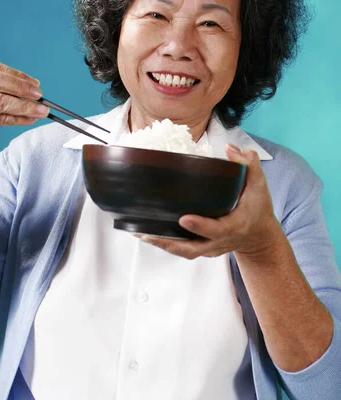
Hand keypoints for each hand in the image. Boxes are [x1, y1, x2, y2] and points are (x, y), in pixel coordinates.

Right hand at [0, 62, 48, 159]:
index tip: (35, 84)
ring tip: (41, 110)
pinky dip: (18, 119)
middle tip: (39, 95)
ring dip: (25, 106)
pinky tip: (29, 119)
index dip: (18, 76)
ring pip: (0, 102)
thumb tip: (31, 86)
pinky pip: (0, 119)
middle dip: (21, 87)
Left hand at [133, 143, 281, 259]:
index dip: (200, 226)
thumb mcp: (259, 185)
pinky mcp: (202, 248)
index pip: (216, 229)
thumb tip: (230, 148)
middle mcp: (219, 241)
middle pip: (192, 248)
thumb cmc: (257, 208)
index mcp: (234, 226)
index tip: (184, 219)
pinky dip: (165, 244)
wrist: (259, 236)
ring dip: (162, 244)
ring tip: (140, 233)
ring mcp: (209, 247)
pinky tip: (147, 234)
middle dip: (170, 242)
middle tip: (148, 233)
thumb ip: (248, 164)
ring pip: (184, 251)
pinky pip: (182, 249)